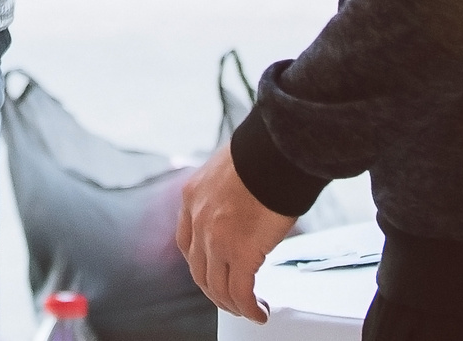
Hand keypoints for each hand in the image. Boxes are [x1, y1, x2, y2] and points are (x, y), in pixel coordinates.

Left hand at [175, 142, 296, 323]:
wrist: (276, 150)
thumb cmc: (263, 153)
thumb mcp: (230, 169)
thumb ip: (228, 190)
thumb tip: (244, 203)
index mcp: (192, 196)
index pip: (186, 241)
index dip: (200, 262)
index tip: (212, 270)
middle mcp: (198, 219)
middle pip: (198, 269)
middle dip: (214, 289)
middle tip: (230, 298)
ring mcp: (216, 238)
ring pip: (217, 286)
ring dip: (232, 304)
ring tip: (248, 309)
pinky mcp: (241, 253)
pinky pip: (240, 292)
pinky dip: (249, 308)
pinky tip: (259, 312)